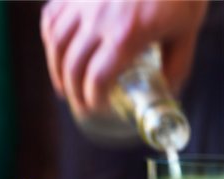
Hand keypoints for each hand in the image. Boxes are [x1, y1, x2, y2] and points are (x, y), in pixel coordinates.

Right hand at [41, 0, 207, 114]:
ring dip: (56, 71)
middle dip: (74, 93)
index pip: (97, 78)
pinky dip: (50, 40)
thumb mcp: (187, 29)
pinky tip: (58, 53)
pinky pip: (52, 17)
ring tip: (64, 87)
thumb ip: (175, 64)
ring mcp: (84, 1)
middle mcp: (99, 18)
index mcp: (127, 33)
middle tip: (81, 105)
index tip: (96, 109)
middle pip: (73, 67)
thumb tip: (165, 91)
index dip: (92, 100)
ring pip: (56, 44)